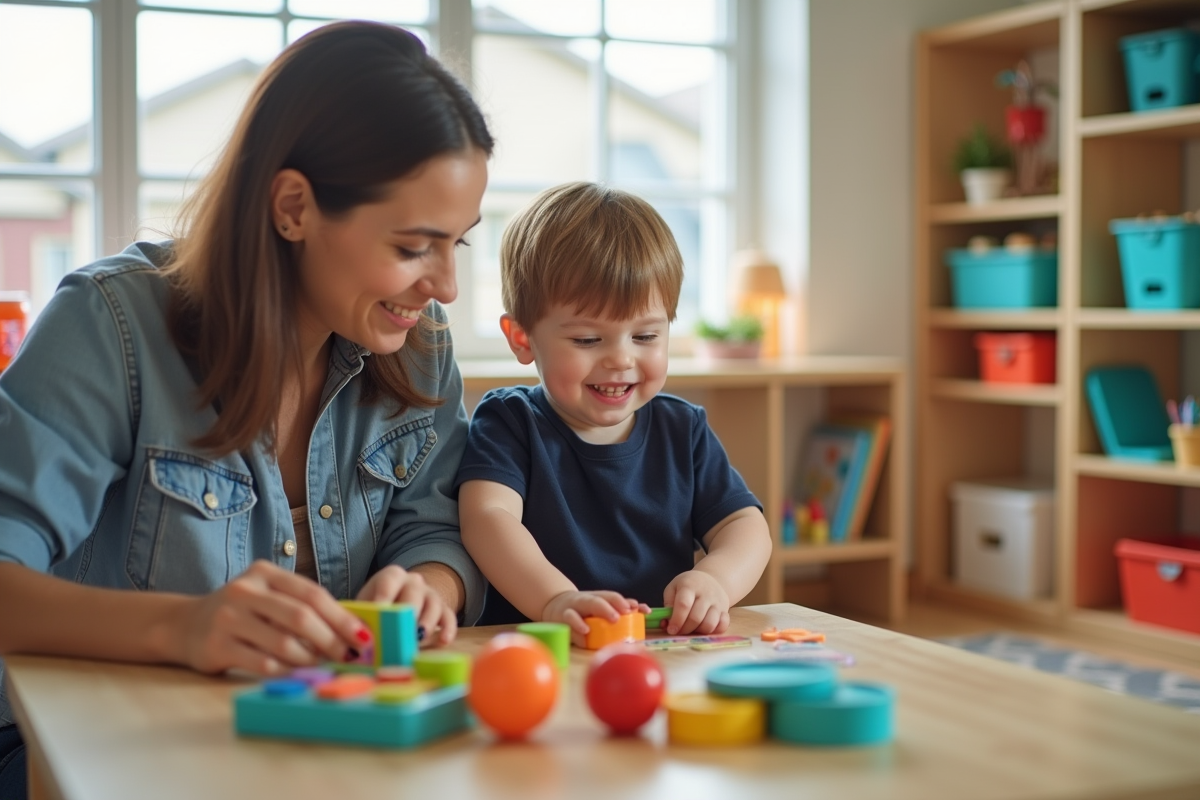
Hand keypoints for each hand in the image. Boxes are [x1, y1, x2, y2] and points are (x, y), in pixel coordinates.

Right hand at [172, 560, 368, 676]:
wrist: (184, 625)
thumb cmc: (241, 613)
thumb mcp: (267, 597)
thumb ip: (300, 606)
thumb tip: (350, 630)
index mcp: (265, 574)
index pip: (312, 594)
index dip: (342, 617)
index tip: (363, 637)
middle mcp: (244, 591)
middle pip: (300, 617)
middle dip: (331, 640)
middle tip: (348, 656)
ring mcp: (227, 617)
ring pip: (283, 643)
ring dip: (310, 660)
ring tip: (322, 667)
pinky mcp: (216, 645)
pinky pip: (262, 663)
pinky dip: (286, 672)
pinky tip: (296, 674)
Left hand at [357, 564, 457, 646]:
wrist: (401, 604)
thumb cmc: (377, 610)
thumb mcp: (365, 610)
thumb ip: (359, 620)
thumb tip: (356, 638)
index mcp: (391, 576)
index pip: (389, 580)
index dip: (385, 595)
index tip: (380, 612)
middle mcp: (414, 582)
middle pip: (414, 592)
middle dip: (408, 611)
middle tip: (401, 629)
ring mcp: (431, 595)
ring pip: (433, 604)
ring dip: (426, 622)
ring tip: (417, 639)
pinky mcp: (444, 610)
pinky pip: (449, 617)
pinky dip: (447, 629)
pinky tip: (443, 641)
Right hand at [542, 590, 641, 647]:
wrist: (554, 605)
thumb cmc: (584, 610)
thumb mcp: (600, 607)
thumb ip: (620, 609)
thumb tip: (645, 611)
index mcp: (597, 597)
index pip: (612, 596)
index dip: (625, 602)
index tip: (638, 609)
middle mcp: (587, 599)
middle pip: (600, 599)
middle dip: (613, 605)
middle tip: (625, 613)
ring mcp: (574, 607)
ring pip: (586, 604)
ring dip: (600, 610)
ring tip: (611, 619)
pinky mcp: (562, 617)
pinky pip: (570, 620)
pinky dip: (578, 626)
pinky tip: (586, 632)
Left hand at [663, 570, 729, 635]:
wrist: (711, 579)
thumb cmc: (688, 585)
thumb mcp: (674, 587)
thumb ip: (668, 604)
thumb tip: (666, 623)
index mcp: (690, 585)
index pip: (684, 604)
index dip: (676, 620)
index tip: (671, 629)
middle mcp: (706, 593)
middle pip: (696, 618)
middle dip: (685, 629)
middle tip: (679, 631)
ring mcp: (718, 603)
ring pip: (709, 624)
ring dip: (698, 632)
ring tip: (691, 629)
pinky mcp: (725, 611)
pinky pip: (723, 626)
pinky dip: (713, 631)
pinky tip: (705, 628)